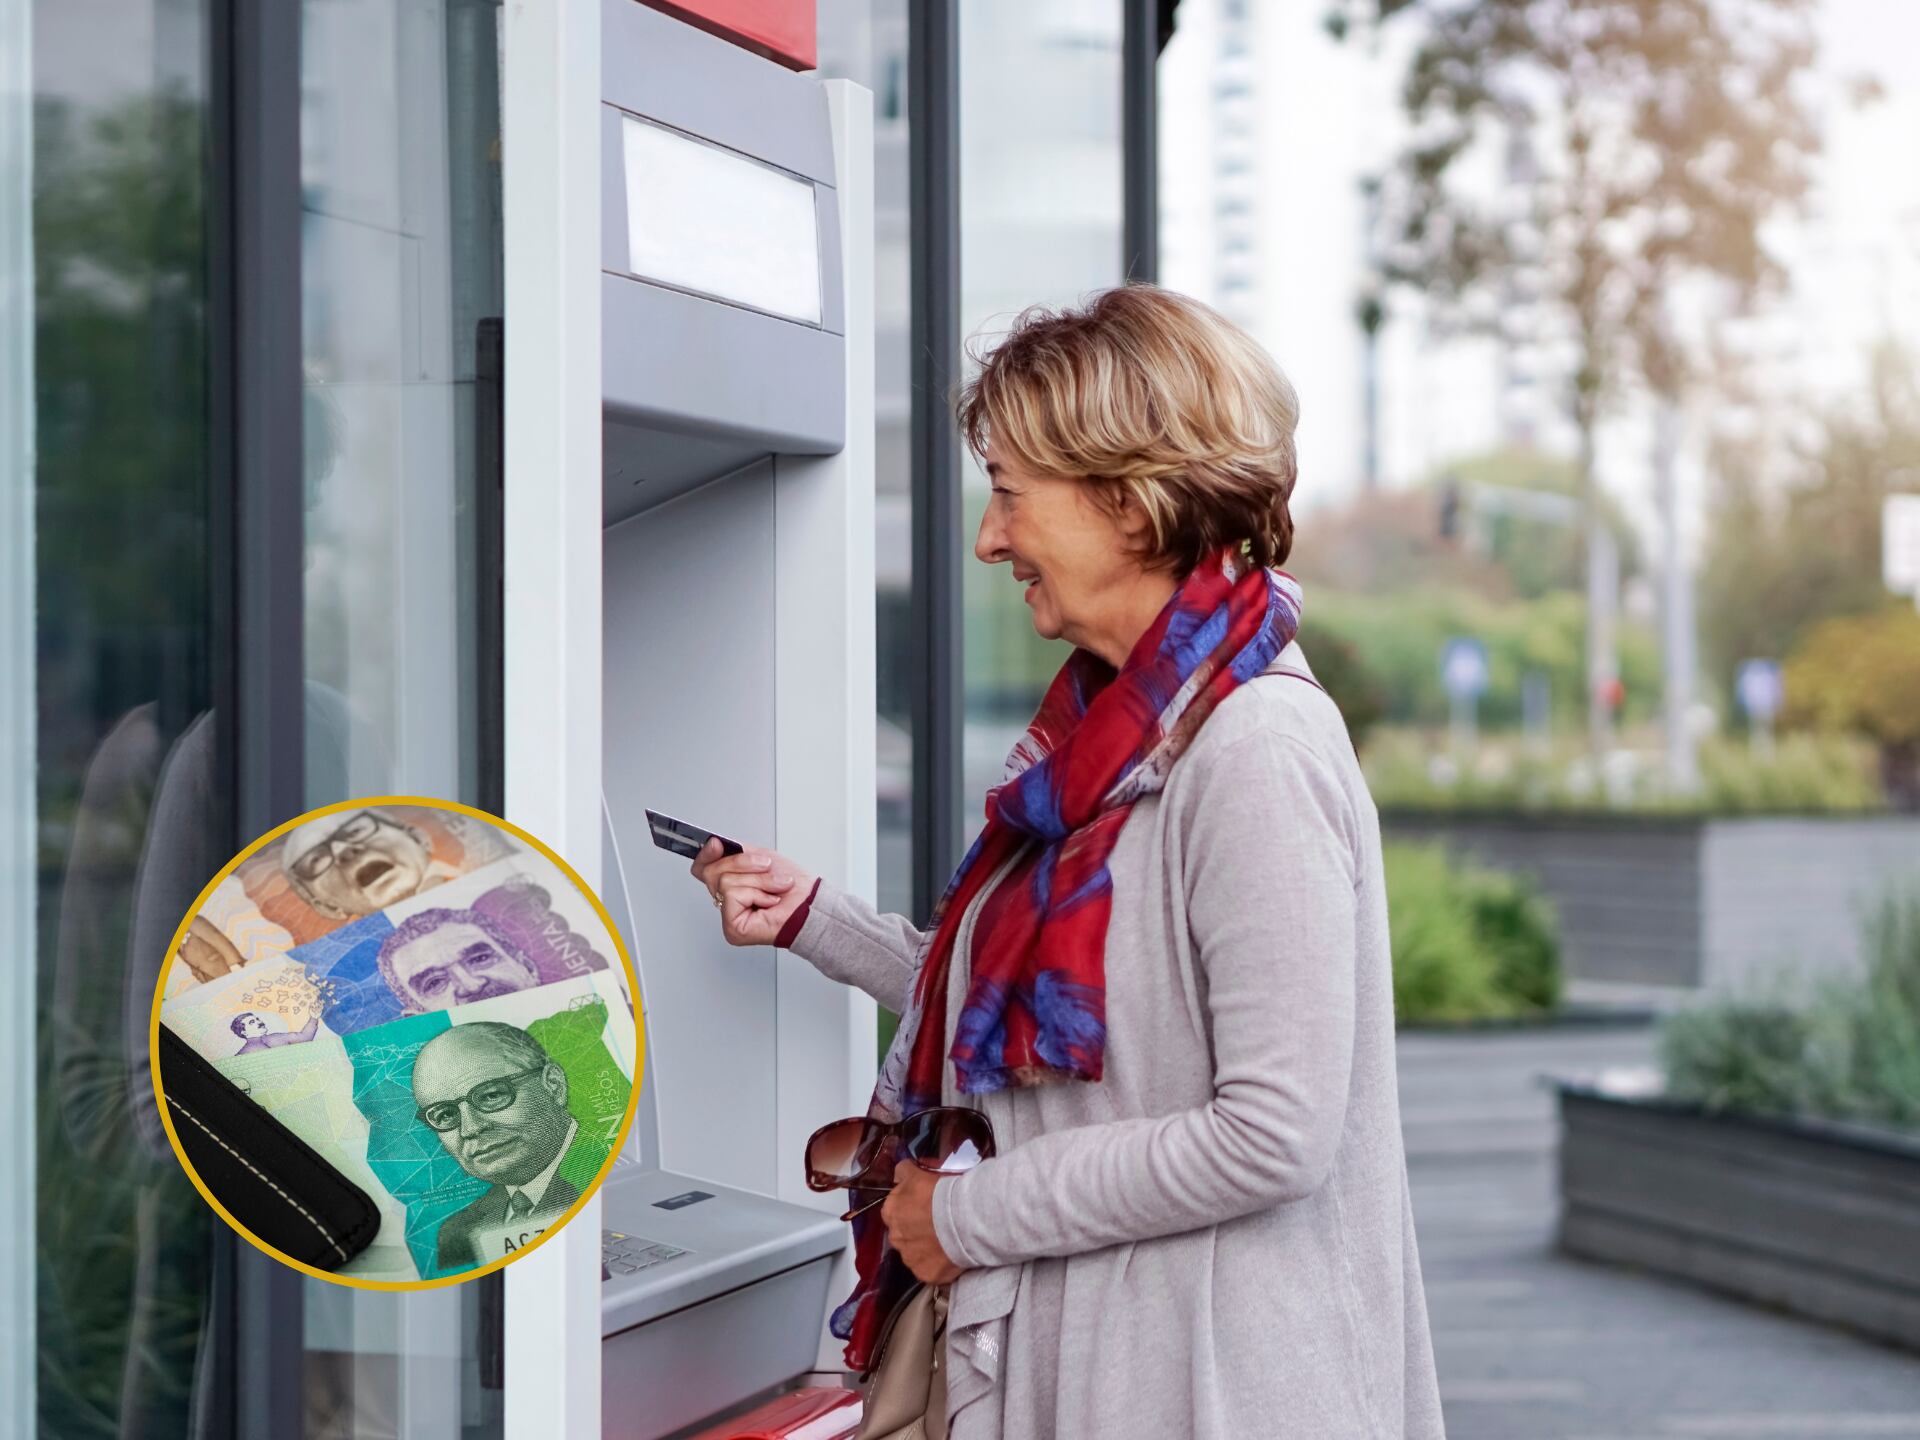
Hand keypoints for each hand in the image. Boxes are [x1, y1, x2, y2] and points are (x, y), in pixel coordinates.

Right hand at [690, 838, 814, 946]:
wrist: (811, 902)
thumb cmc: (794, 886)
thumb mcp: (761, 858)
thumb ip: (735, 851)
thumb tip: (715, 844)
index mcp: (731, 884)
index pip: (702, 868)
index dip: (706, 854)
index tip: (717, 844)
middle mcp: (726, 901)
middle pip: (712, 871)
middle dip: (743, 863)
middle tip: (766, 866)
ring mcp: (728, 916)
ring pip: (725, 881)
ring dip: (757, 879)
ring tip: (774, 887)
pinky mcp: (732, 928)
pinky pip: (732, 895)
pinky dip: (756, 893)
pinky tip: (769, 901)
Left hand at [880, 1161, 964, 1284]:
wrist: (963, 1220)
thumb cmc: (940, 1193)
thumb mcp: (918, 1173)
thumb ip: (903, 1172)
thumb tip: (899, 1173)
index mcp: (890, 1213)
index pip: (893, 1211)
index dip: (908, 1209)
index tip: (923, 1207)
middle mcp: (895, 1238)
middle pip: (903, 1234)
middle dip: (915, 1230)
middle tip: (936, 1223)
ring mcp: (910, 1259)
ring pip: (915, 1253)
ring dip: (925, 1248)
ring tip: (945, 1240)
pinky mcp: (926, 1274)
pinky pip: (929, 1269)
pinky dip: (937, 1264)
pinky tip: (950, 1255)